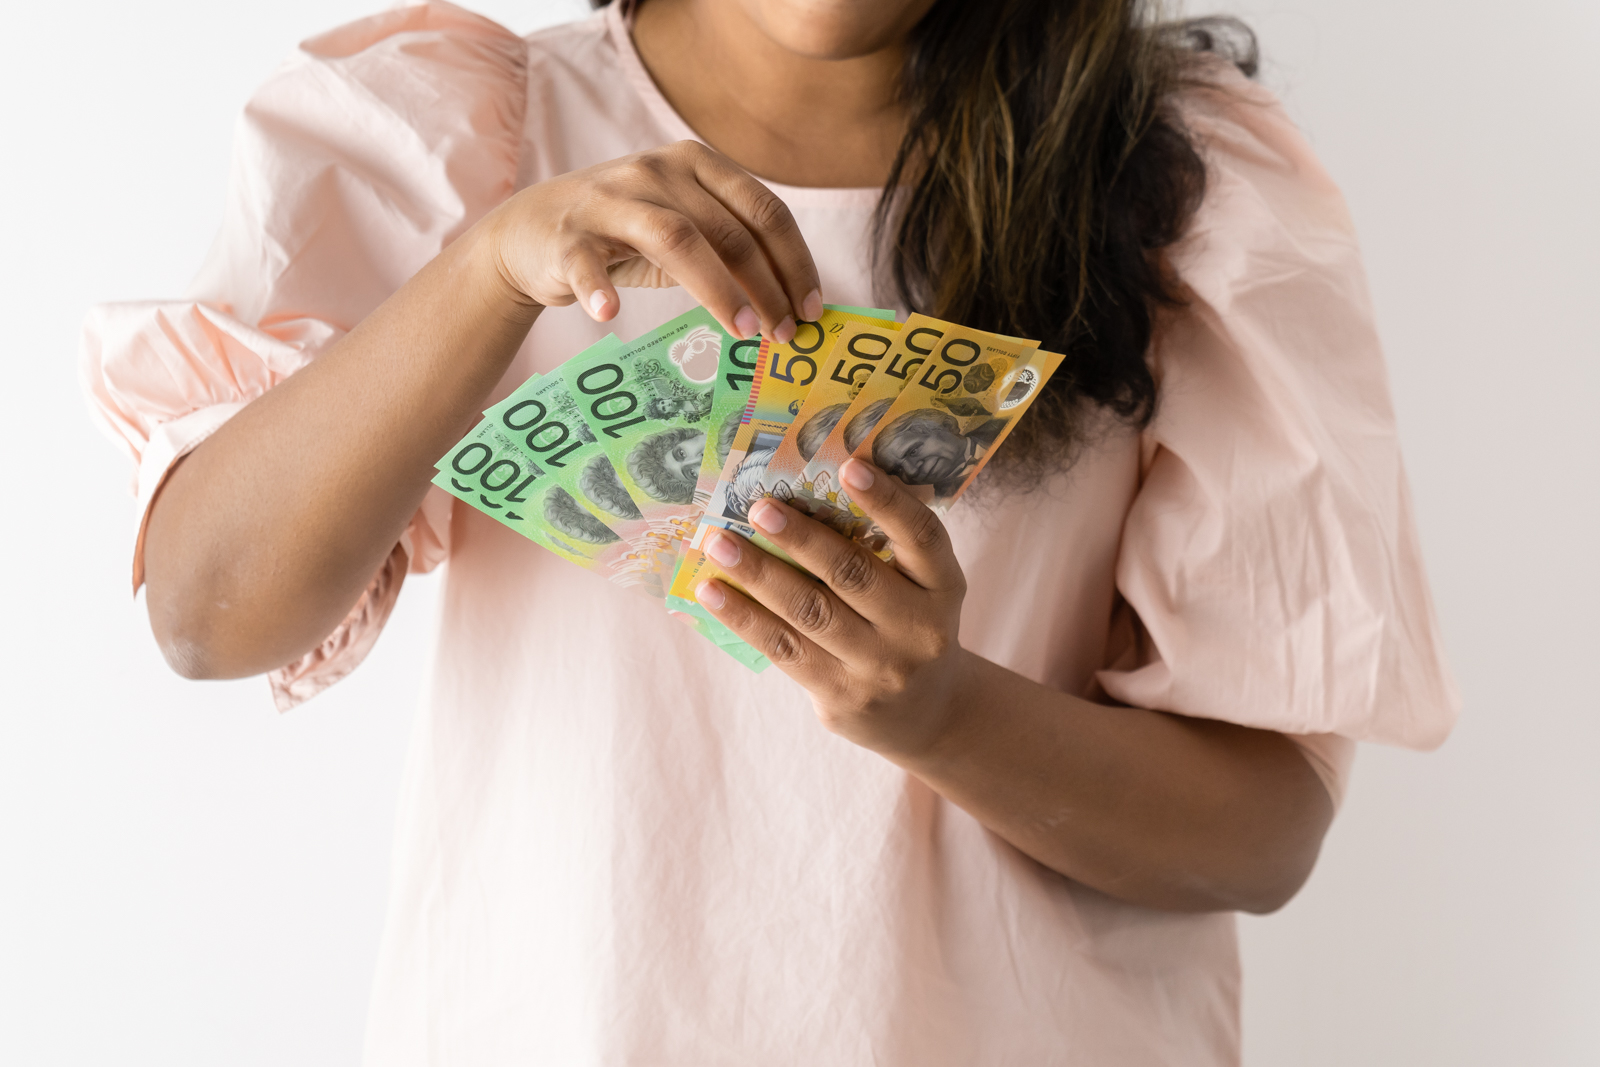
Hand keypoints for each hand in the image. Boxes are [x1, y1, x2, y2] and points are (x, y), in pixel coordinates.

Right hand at [484, 140, 822, 341]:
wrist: (532, 230)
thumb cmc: (626, 234)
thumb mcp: (686, 229)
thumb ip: (733, 250)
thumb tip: (795, 303)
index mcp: (697, 164)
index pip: (764, 210)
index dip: (796, 261)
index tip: (814, 310)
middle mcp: (657, 171)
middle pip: (729, 230)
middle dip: (767, 286)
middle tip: (787, 336)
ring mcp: (610, 199)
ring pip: (677, 238)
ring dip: (717, 288)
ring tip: (744, 331)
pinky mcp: (567, 234)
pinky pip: (586, 260)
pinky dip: (599, 285)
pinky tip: (610, 313)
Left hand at [693, 459, 971, 757]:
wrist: (926, 713)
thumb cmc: (908, 626)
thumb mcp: (920, 588)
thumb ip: (883, 548)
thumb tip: (803, 492)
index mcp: (943, 586)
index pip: (922, 537)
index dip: (888, 501)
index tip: (849, 466)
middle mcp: (918, 628)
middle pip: (853, 575)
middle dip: (802, 538)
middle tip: (760, 507)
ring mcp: (879, 666)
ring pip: (810, 612)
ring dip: (759, 574)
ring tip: (720, 544)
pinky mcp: (841, 695)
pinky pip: (785, 649)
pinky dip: (745, 617)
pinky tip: (713, 592)